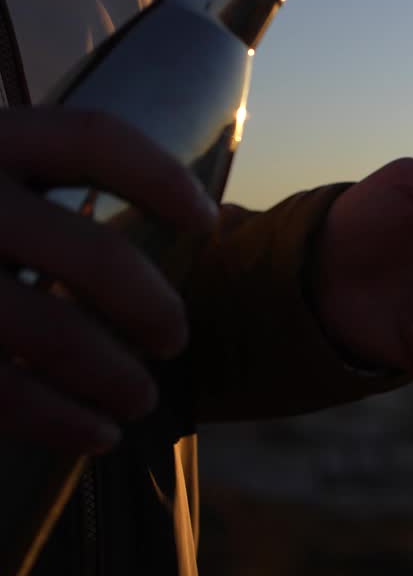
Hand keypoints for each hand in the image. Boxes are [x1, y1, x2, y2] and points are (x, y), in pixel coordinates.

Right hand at [0, 109, 217, 452]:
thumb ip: (42, 182)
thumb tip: (188, 221)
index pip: (94, 140)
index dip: (163, 180)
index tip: (208, 222)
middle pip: (89, 251)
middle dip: (150, 305)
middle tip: (174, 337)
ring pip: (47, 329)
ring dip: (112, 375)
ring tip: (140, 398)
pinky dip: (57, 420)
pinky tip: (96, 435)